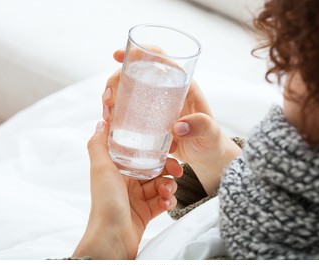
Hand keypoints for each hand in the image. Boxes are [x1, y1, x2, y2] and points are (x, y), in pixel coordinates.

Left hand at [73, 121, 181, 259]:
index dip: (155, 150)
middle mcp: (126, 183)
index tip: (169, 148)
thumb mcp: (100, 168)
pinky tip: (166, 204)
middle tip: (177, 171)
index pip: (139, 154)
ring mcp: (137, 198)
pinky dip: (167, 201)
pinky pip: (162, 201)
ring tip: (167, 192)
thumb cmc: (105, 203)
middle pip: (154, 169)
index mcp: (116, 170)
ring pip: (160, 184)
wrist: (112, 239)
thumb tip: (101, 122)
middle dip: (168, 169)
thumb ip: (99, 144)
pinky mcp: (146, 213)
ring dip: (168, 186)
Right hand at [102, 49, 241, 194]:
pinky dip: (116, 114)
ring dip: (112, 98)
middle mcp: (167, 91)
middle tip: (108, 100)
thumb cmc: (211, 142)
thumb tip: (178, 126)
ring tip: (107, 115)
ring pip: (128, 92)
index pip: (159, 59)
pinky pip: (129, 111)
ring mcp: (156, 106)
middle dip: (115, 81)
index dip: (139, 52)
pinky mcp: (149, 121)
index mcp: (183, 85)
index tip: (118, 56)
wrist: (207, 158)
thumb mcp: (210, 133)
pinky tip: (110, 122)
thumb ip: (201, 127)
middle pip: (136, 74)